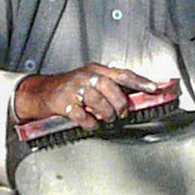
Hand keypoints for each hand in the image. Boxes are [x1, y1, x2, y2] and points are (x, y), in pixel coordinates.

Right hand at [13, 63, 160, 130]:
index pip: (122, 74)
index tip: (154, 88)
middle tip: (121, 113)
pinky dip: (91, 123)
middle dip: (120, 104)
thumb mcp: (88, 81)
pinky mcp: (64, 102)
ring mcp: (74, 88)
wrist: (40, 93)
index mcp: (95, 70)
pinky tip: (91, 124)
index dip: (140, 81)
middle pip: (111, 87)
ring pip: (99, 102)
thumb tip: (133, 97)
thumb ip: (108, 86)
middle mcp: (85, 76)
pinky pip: (83, 115)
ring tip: (106, 119)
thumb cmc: (68, 88)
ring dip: (106, 114)